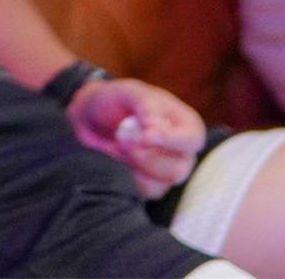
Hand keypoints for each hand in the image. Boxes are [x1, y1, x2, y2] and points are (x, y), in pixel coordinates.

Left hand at [67, 78, 204, 198]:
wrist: (92, 118)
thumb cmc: (116, 100)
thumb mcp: (129, 92)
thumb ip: (146, 106)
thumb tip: (157, 127)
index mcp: (186, 123)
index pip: (192, 139)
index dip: (170, 141)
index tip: (146, 136)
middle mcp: (182, 150)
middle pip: (179, 168)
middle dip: (146, 155)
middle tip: (121, 137)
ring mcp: (170, 169)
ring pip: (163, 182)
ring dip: (136, 164)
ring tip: (120, 144)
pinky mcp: (153, 184)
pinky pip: (148, 191)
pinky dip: (131, 177)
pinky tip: (121, 159)